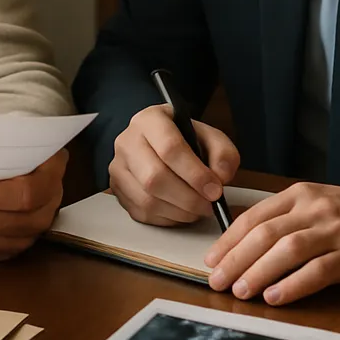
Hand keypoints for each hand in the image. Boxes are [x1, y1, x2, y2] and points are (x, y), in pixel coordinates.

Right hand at [109, 104, 239, 225]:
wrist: (158, 141)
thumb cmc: (184, 139)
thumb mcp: (209, 136)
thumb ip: (223, 153)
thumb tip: (220, 177)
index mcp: (150, 120)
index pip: (169, 148)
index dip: (195, 174)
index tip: (215, 190)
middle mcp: (127, 141)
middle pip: (154, 178)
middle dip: (188, 198)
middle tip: (209, 205)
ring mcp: (118, 167)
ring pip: (147, 200)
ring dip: (179, 212)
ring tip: (198, 209)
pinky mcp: (117, 189)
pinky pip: (141, 213)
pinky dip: (167, 218)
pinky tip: (181, 211)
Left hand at [204, 182, 339, 305]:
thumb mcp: (317, 204)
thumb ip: (284, 217)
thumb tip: (241, 241)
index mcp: (300, 194)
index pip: (254, 216)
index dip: (229, 239)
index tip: (212, 259)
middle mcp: (315, 209)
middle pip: (265, 234)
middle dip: (236, 259)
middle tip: (217, 280)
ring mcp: (335, 232)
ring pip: (286, 251)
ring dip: (258, 272)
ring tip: (240, 291)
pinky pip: (317, 272)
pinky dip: (293, 285)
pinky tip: (275, 297)